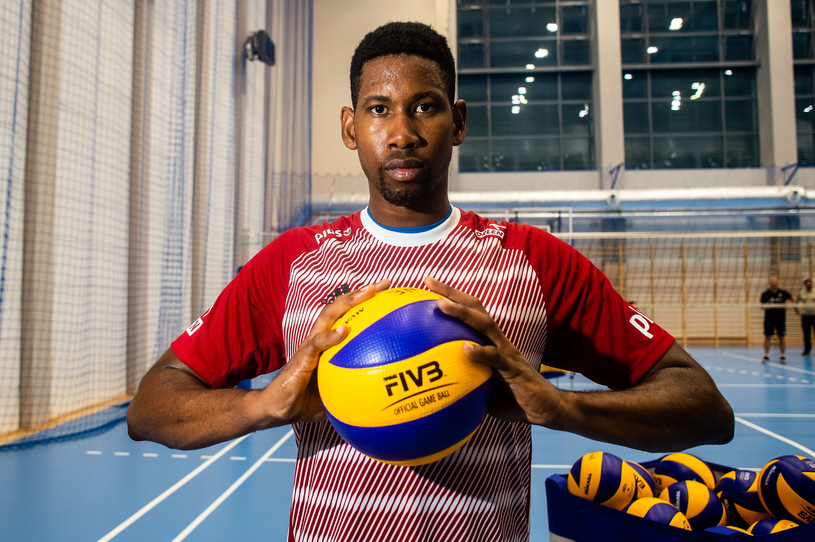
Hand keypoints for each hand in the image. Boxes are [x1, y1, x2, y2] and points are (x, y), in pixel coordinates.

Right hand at [257, 280, 390, 423]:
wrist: (277, 409)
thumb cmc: (307, 401)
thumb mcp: (338, 394)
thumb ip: (356, 389)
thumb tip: (384, 396)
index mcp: (328, 343)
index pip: (347, 315)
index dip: (366, 302)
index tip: (388, 292)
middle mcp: (319, 338)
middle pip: (340, 307)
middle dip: (362, 293)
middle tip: (384, 284)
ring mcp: (309, 346)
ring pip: (328, 316)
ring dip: (348, 302)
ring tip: (367, 292)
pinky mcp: (301, 359)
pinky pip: (316, 344)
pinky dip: (330, 336)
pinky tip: (344, 331)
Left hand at [424, 277, 562, 425]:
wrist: (547, 408)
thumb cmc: (512, 398)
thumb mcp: (482, 387)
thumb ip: (463, 379)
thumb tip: (433, 386)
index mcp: (490, 342)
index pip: (469, 312)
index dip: (450, 297)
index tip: (426, 284)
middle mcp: (498, 340)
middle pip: (474, 308)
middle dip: (451, 293)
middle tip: (428, 281)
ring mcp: (507, 352)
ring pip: (484, 325)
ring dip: (462, 313)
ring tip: (441, 305)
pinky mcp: (514, 369)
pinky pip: (496, 358)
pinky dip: (481, 352)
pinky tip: (466, 349)